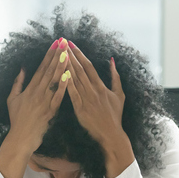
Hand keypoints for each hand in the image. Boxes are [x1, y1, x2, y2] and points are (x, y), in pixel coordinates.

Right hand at [0, 38, 69, 177]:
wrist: (21, 138)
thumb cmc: (16, 120)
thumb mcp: (12, 99)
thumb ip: (18, 83)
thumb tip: (22, 68)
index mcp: (29, 89)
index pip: (41, 68)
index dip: (48, 55)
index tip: (55, 43)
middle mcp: (37, 92)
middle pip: (49, 70)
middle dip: (57, 55)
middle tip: (64, 42)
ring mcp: (44, 101)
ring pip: (54, 81)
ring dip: (61, 66)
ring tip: (68, 53)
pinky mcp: (51, 111)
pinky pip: (58, 96)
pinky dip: (64, 86)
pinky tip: (70, 75)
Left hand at [66, 41, 133, 177]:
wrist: (111, 133)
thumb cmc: (115, 115)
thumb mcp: (119, 94)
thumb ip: (115, 77)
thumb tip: (112, 61)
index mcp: (101, 86)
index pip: (89, 66)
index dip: (80, 54)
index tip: (72, 44)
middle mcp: (93, 90)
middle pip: (80, 70)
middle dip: (70, 56)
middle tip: (62, 44)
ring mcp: (86, 99)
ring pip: (75, 79)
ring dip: (66, 66)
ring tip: (59, 54)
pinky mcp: (80, 109)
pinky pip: (72, 94)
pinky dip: (67, 84)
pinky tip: (61, 75)